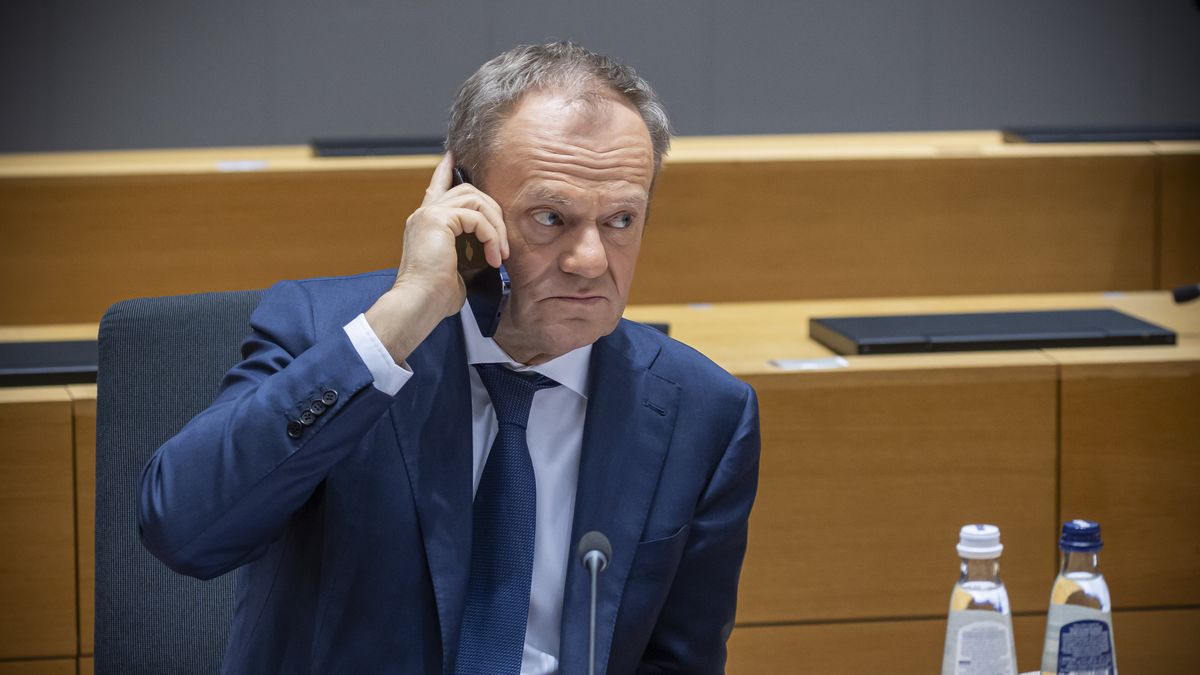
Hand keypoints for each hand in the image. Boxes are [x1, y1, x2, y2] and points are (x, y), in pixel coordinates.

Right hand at [365, 153, 508, 363]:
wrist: (418, 304)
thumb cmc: (435, 297)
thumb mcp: (456, 270)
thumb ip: (467, 253)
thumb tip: (486, 256)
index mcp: (425, 224)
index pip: (437, 187)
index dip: (446, 171)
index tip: (453, 158)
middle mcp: (424, 214)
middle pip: (467, 190)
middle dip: (493, 212)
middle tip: (503, 244)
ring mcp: (429, 213)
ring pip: (475, 199)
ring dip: (496, 226)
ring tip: (500, 253)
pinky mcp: (437, 218)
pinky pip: (477, 216)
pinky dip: (491, 235)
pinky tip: (493, 256)